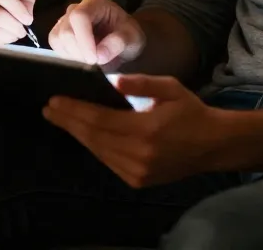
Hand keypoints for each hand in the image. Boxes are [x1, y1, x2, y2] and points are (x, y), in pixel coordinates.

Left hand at [43, 75, 222, 187]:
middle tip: (48, 109)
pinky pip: (108, 161)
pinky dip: (94, 147)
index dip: (74, 111)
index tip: (54, 101)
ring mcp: (137, 172)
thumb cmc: (191, 112)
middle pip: (93, 137)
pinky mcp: (138, 181)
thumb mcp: (170, 88)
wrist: (213, 145)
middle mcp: (139, 155)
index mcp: (146, 130)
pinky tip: (84, 134)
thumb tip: (112, 82)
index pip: (99, 120)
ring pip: (98, 151)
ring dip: (78, 135)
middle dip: (68, 122)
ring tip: (61, 119)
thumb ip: (141, 83)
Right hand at [48, 0, 144, 65]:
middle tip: (96, 62)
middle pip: (65, 30)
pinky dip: (67, 57)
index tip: (94, 59)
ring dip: (73, 56)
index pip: (79, 17)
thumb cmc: (127, 35)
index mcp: (95, 2)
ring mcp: (65, 20)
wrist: (122, 39)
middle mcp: (76, 8)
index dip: (83, 39)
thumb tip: (100, 55)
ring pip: (57, 39)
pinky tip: (82, 59)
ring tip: (91, 60)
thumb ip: (118, 43)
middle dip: (80, 52)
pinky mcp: (59, 33)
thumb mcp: (132, 37)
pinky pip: (56, 46)